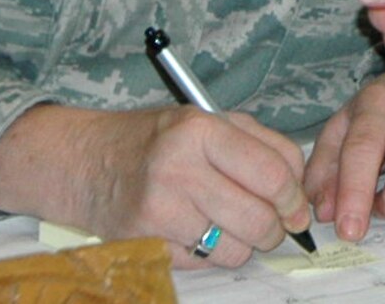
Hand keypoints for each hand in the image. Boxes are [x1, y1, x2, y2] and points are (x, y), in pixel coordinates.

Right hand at [0, 102, 312, 267]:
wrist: (84, 161)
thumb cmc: (155, 139)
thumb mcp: (207, 121)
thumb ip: (259, 144)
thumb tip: (300, 188)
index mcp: (200, 130)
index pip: (272, 172)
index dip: (294, 196)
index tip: (297, 206)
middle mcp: (179, 168)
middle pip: (259, 217)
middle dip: (277, 229)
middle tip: (274, 225)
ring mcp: (159, 210)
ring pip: (235, 248)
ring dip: (244, 245)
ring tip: (233, 226)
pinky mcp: (145, 243)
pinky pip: (203, 263)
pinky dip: (211, 254)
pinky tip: (198, 231)